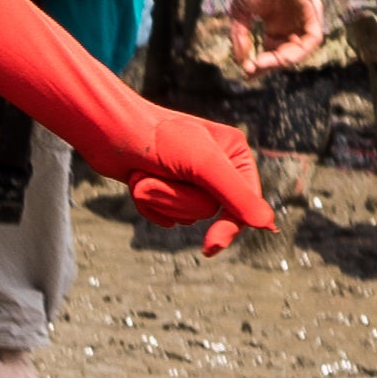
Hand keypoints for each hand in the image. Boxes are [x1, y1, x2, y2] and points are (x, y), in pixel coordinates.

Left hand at [122, 106, 270, 254]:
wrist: (108, 130)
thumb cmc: (157, 138)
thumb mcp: (203, 164)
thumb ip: (235, 194)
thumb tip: (268, 225)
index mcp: (234, 153)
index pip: (244, 202)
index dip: (230, 226)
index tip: (211, 246)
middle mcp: (216, 167)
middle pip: (210, 211)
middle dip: (179, 200)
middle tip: (161, 174)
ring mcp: (189, 180)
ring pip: (185, 215)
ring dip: (160, 199)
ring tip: (145, 174)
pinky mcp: (165, 190)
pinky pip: (165, 217)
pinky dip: (148, 206)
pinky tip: (137, 181)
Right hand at [230, 0, 325, 68]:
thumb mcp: (241, 12)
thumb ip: (241, 36)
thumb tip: (241, 61)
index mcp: (276, 25)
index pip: (272, 52)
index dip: (260, 64)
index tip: (246, 71)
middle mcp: (291, 25)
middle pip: (286, 55)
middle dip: (270, 65)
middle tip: (254, 69)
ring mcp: (303, 19)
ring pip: (300, 50)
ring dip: (283, 61)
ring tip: (265, 63)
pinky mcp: (313, 12)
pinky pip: (313, 38)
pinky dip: (300, 50)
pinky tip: (282, 54)